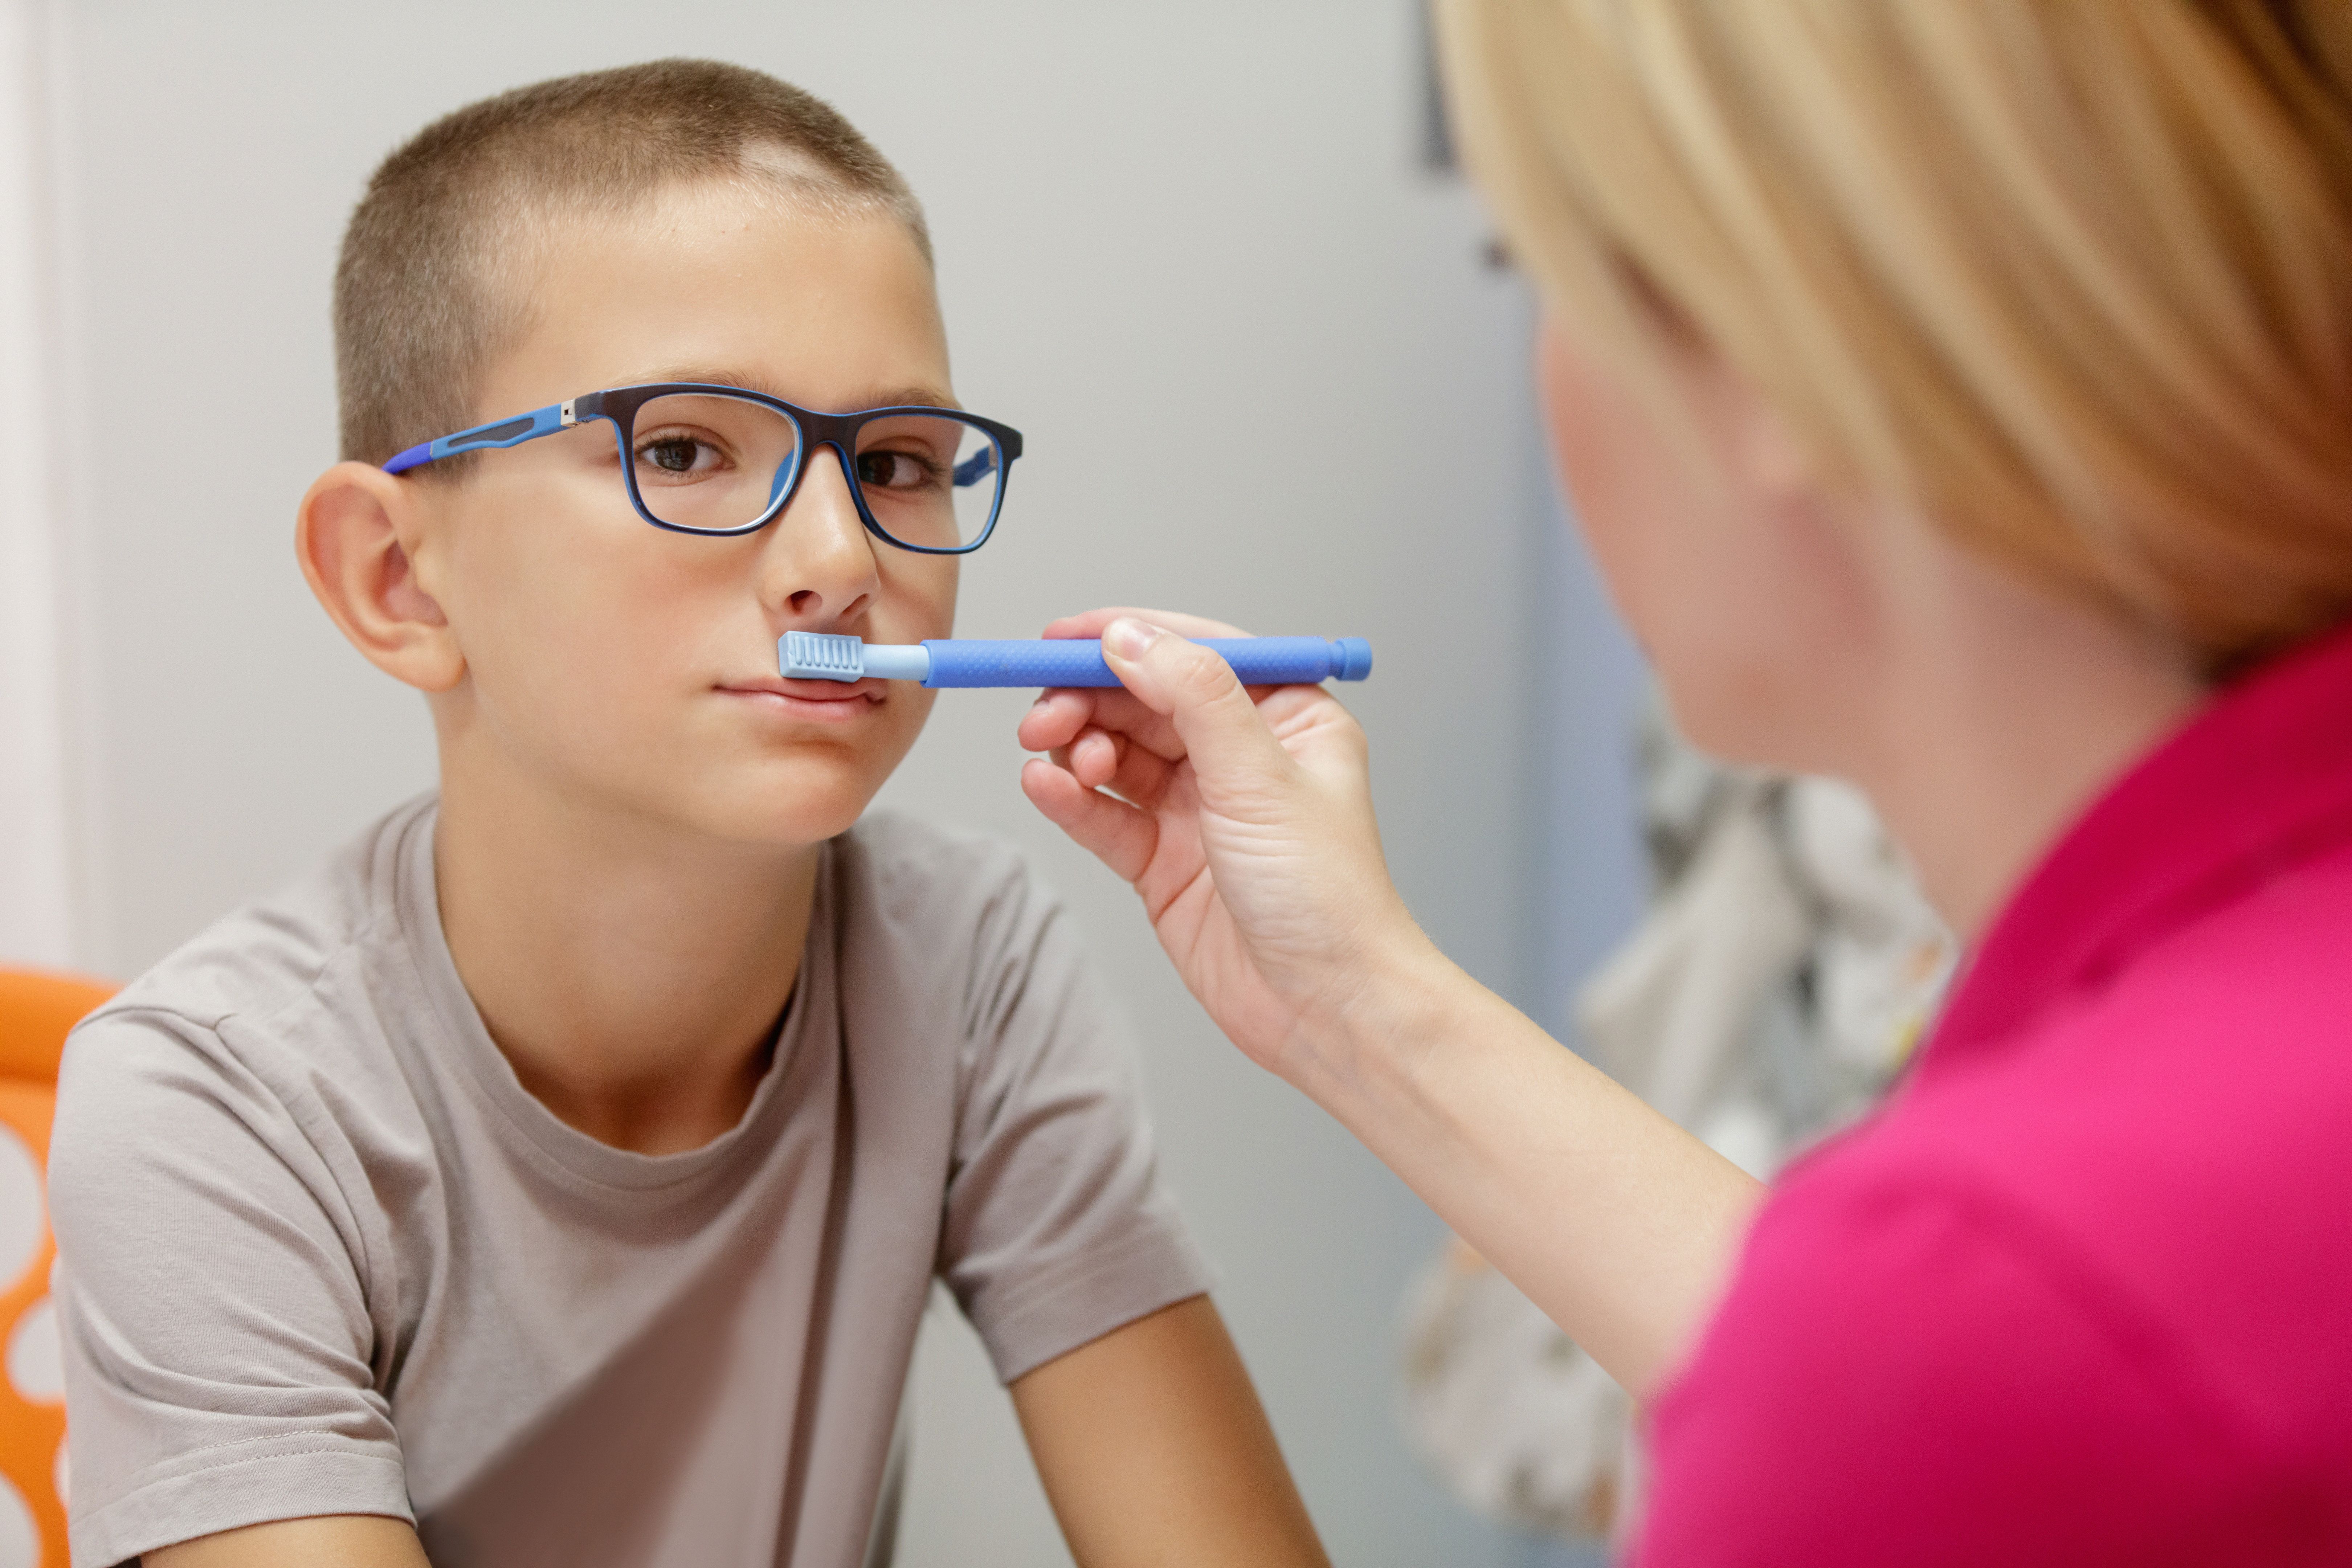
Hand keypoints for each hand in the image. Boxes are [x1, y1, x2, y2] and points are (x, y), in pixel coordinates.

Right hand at [1018, 608, 1438, 1077]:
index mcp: (1285, 717)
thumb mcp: (1261, 774)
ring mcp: (1198, 810)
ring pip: (1115, 755)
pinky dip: (1071, 798)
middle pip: (1143, 701)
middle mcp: (1240, 756)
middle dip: (1087, 699)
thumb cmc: (1326, 894)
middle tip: (1045, 714)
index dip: (1125, 638)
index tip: (1059, 639)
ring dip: (1077, 748)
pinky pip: (1104, 815)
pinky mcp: (1163, 862)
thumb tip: (1129, 636)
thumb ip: (1193, 696)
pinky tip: (1044, 787)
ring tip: (1053, 757)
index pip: (1194, 653)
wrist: (1327, 1007)